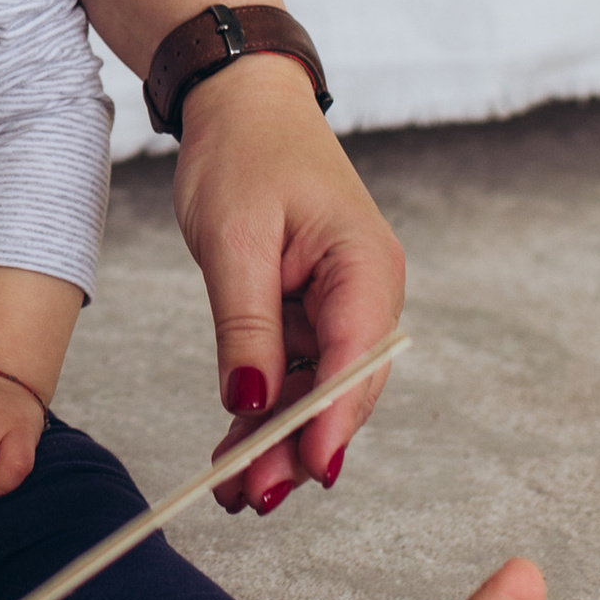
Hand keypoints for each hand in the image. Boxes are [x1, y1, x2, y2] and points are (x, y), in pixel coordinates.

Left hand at [170, 54, 406, 513]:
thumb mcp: (234, 238)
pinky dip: (263, 409)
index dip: (330, 422)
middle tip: (251, 497)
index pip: (355, 360)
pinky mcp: (309, 311)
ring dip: (276, 440)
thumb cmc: (244, 150)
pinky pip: (290, 371)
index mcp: (366, 266)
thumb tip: (250, 401)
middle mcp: (365, 292)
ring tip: (233, 492)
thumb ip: (245, 324)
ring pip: (313, 390)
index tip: (306, 472)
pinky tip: (233, 450)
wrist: (240, 102)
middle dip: (297, 447)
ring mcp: (339, 304)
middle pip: (339, 389)